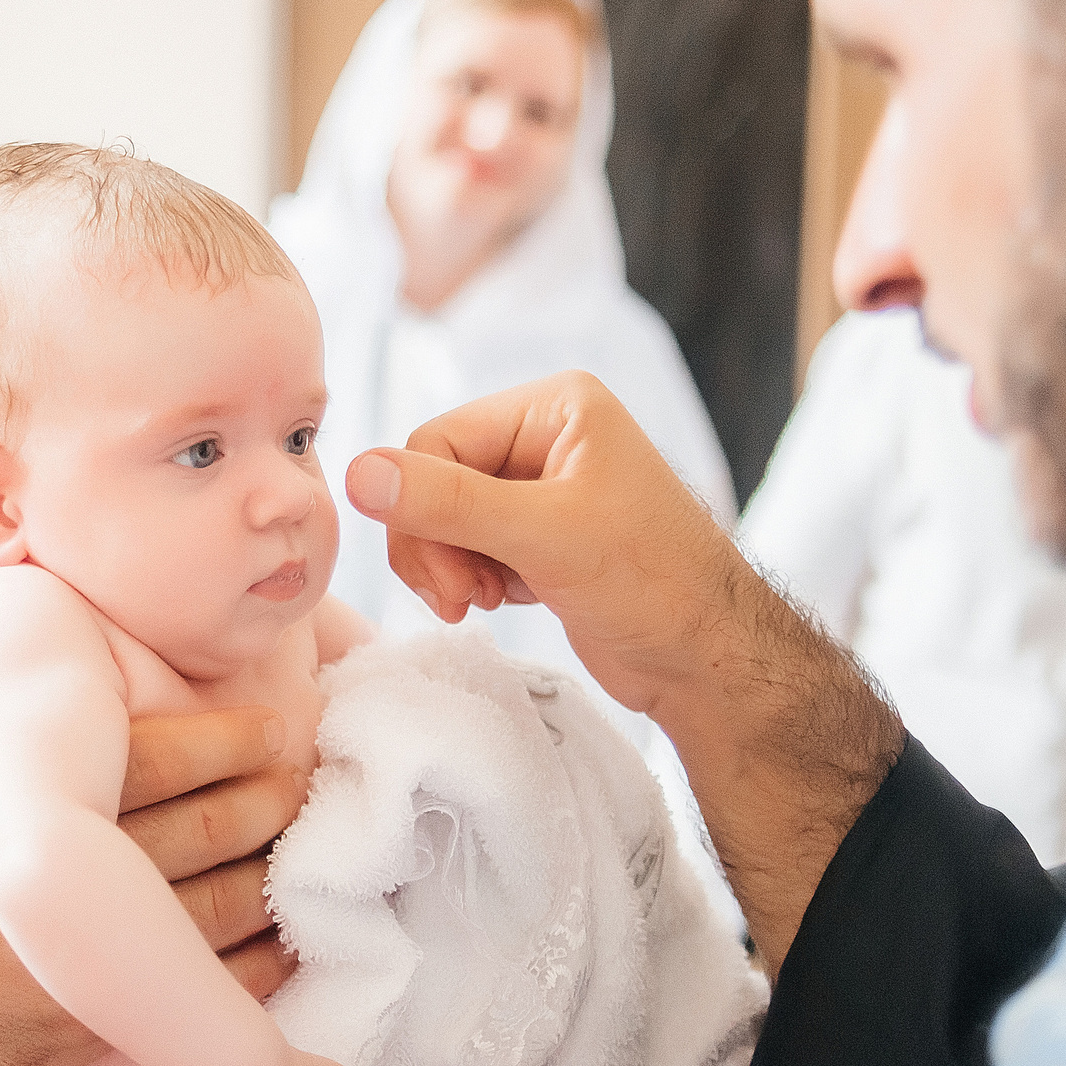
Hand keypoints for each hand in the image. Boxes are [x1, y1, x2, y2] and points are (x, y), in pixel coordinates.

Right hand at [0, 579, 303, 1065]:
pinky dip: (254, 969)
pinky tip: (281, 945)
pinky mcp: (82, 1027)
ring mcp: (73, 956)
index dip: (229, 738)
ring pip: (218, 911)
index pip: (157, 752)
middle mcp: (51, 868)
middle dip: (271, 800)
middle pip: (207, 827)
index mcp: (10, 792)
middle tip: (307, 780)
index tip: (268, 725)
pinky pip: (198, 994)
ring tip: (306, 851)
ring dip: (275, 879)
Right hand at [343, 371, 736, 721]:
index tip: (447, 579)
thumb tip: (357, 472)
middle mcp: (546, 435)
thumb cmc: (652, 584)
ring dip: (451, 567)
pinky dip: (474, 579)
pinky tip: (508, 600)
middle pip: (434, 480)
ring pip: (445, 518)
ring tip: (488, 602)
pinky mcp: (541, 537)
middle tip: (462, 600)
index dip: (422, 510)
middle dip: (437, 545)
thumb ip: (446, 504)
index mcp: (555, 405)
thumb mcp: (543, 536)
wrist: (709, 660)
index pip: (436, 442)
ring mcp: (543, 488)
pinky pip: (470, 545)